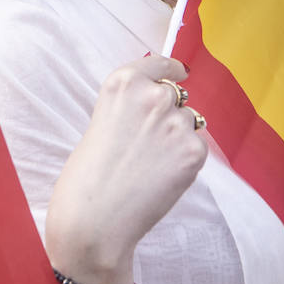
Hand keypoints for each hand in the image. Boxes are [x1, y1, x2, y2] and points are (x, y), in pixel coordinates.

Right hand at [45, 56, 204, 283]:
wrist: (94, 220)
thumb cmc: (86, 178)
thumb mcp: (102, 122)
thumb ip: (130, 108)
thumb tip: (160, 105)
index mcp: (123, 83)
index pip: (160, 64)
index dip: (172, 69)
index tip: (180, 72)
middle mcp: (153, 95)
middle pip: (176, 95)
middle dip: (168, 114)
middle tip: (149, 144)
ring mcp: (176, 122)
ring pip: (188, 122)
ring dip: (177, 138)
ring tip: (151, 166)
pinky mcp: (193, 150)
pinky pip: (197, 148)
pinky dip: (185, 162)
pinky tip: (162, 178)